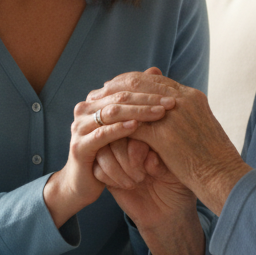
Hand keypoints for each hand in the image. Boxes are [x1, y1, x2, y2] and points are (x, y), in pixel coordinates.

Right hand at [43, 80, 174, 228]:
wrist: (84, 185)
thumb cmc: (111, 154)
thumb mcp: (128, 125)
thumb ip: (138, 100)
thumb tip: (156, 69)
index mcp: (95, 100)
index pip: (125, 87)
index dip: (150, 90)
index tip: (175, 94)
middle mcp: (84, 109)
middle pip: (120, 97)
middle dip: (148, 100)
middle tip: (171, 103)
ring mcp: (79, 127)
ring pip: (112, 113)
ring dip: (137, 113)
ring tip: (160, 113)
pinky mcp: (79, 146)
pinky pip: (102, 135)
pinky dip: (120, 129)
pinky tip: (136, 127)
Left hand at [89, 71, 249, 214]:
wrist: (225, 178)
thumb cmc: (217, 160)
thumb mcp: (203, 129)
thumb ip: (186, 117)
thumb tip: (169, 111)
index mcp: (193, 97)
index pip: (156, 80)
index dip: (135, 82)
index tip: (119, 85)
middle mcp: (184, 100)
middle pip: (142, 82)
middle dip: (119, 86)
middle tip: (102, 90)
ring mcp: (174, 116)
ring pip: (134, 100)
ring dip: (115, 104)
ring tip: (100, 110)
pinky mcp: (165, 136)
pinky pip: (133, 127)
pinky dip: (118, 127)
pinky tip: (106, 132)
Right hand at [94, 138, 195, 231]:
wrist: (168, 212)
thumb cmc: (177, 187)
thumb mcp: (175, 171)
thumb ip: (162, 160)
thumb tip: (148, 155)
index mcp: (150, 135)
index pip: (134, 126)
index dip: (138, 144)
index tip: (151, 160)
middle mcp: (130, 141)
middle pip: (115, 136)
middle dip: (126, 157)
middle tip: (142, 175)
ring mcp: (117, 157)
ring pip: (103, 152)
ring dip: (118, 168)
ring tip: (137, 181)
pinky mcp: (106, 174)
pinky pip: (98, 170)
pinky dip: (111, 178)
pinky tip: (126, 186)